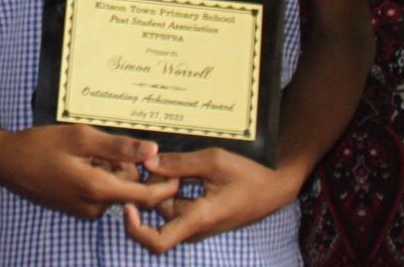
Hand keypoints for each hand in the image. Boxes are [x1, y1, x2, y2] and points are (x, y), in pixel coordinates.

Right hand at [0, 124, 176, 220]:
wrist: (6, 161)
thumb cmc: (41, 145)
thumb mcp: (81, 137)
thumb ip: (118, 146)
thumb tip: (153, 151)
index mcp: (97, 189)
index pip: (145, 197)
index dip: (165, 185)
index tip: (177, 169)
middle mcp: (94, 206)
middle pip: (130, 189)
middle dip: (129, 167)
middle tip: (108, 144)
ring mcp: (84, 210)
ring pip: (114, 189)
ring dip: (111, 169)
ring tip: (87, 149)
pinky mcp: (77, 208)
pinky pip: (100, 192)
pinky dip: (99, 175)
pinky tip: (79, 159)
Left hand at [121, 147, 302, 254]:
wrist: (274, 188)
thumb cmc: (248, 175)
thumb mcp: (214, 161)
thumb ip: (179, 163)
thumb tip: (147, 163)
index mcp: (197, 219)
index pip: (157, 243)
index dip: (134, 229)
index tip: (129, 204)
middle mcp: (194, 228)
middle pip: (156, 220)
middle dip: (147, 196)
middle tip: (146, 167)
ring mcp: (197, 224)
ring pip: (165, 211)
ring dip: (159, 191)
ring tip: (162, 163)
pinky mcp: (200, 217)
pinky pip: (176, 207)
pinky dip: (170, 190)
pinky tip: (175, 168)